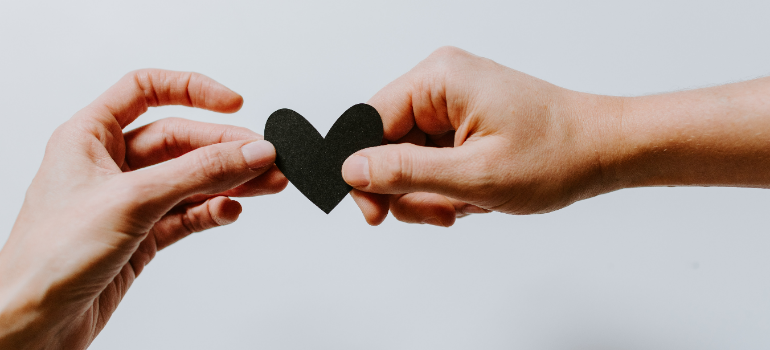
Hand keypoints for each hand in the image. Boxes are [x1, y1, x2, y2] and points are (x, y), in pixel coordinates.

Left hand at [0, 70, 286, 348]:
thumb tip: (249, 151)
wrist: (33, 324)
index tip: (233, 103)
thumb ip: (198, 173)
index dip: (192, 90)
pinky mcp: (142, 235)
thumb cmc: (49, 257)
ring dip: (230, 180)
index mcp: (90, 136)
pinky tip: (229, 211)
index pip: (146, 90)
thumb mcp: (133, 200)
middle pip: (180, 140)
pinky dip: (212, 211)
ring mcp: (129, 200)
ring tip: (267, 183)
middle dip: (226, 148)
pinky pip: (188, 213)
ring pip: (190, 179)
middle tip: (266, 158)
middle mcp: (110, 164)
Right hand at [342, 47, 622, 225]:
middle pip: (386, 145)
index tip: (375, 213)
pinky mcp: (463, 122)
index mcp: (438, 79)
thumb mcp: (474, 174)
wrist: (605, 150)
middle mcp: (441, 84)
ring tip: (467, 204)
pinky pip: (432, 161)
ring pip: (409, 160)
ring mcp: (452, 103)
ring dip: (431, 193)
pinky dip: (447, 187)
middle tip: (440, 213)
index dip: (364, 172)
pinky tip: (475, 196)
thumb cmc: (556, 154)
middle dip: (409, 189)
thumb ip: (405, 172)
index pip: (368, 123)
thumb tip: (351, 170)